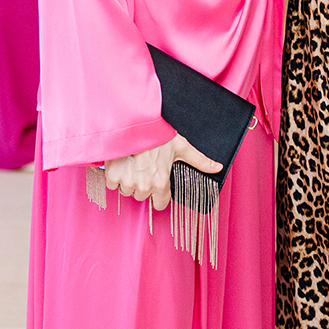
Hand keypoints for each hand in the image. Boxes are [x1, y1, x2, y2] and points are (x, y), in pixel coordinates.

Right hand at [104, 134, 221, 211]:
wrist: (132, 123)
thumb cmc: (156, 134)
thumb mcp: (181, 146)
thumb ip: (199, 160)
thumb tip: (216, 167)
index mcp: (161, 183)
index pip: (159, 205)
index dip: (159, 195)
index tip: (156, 185)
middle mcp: (144, 186)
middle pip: (142, 196)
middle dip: (143, 185)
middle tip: (144, 168)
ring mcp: (127, 182)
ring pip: (127, 191)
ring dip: (129, 181)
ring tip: (133, 163)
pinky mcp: (113, 176)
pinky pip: (112, 185)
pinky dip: (115, 176)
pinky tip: (122, 163)